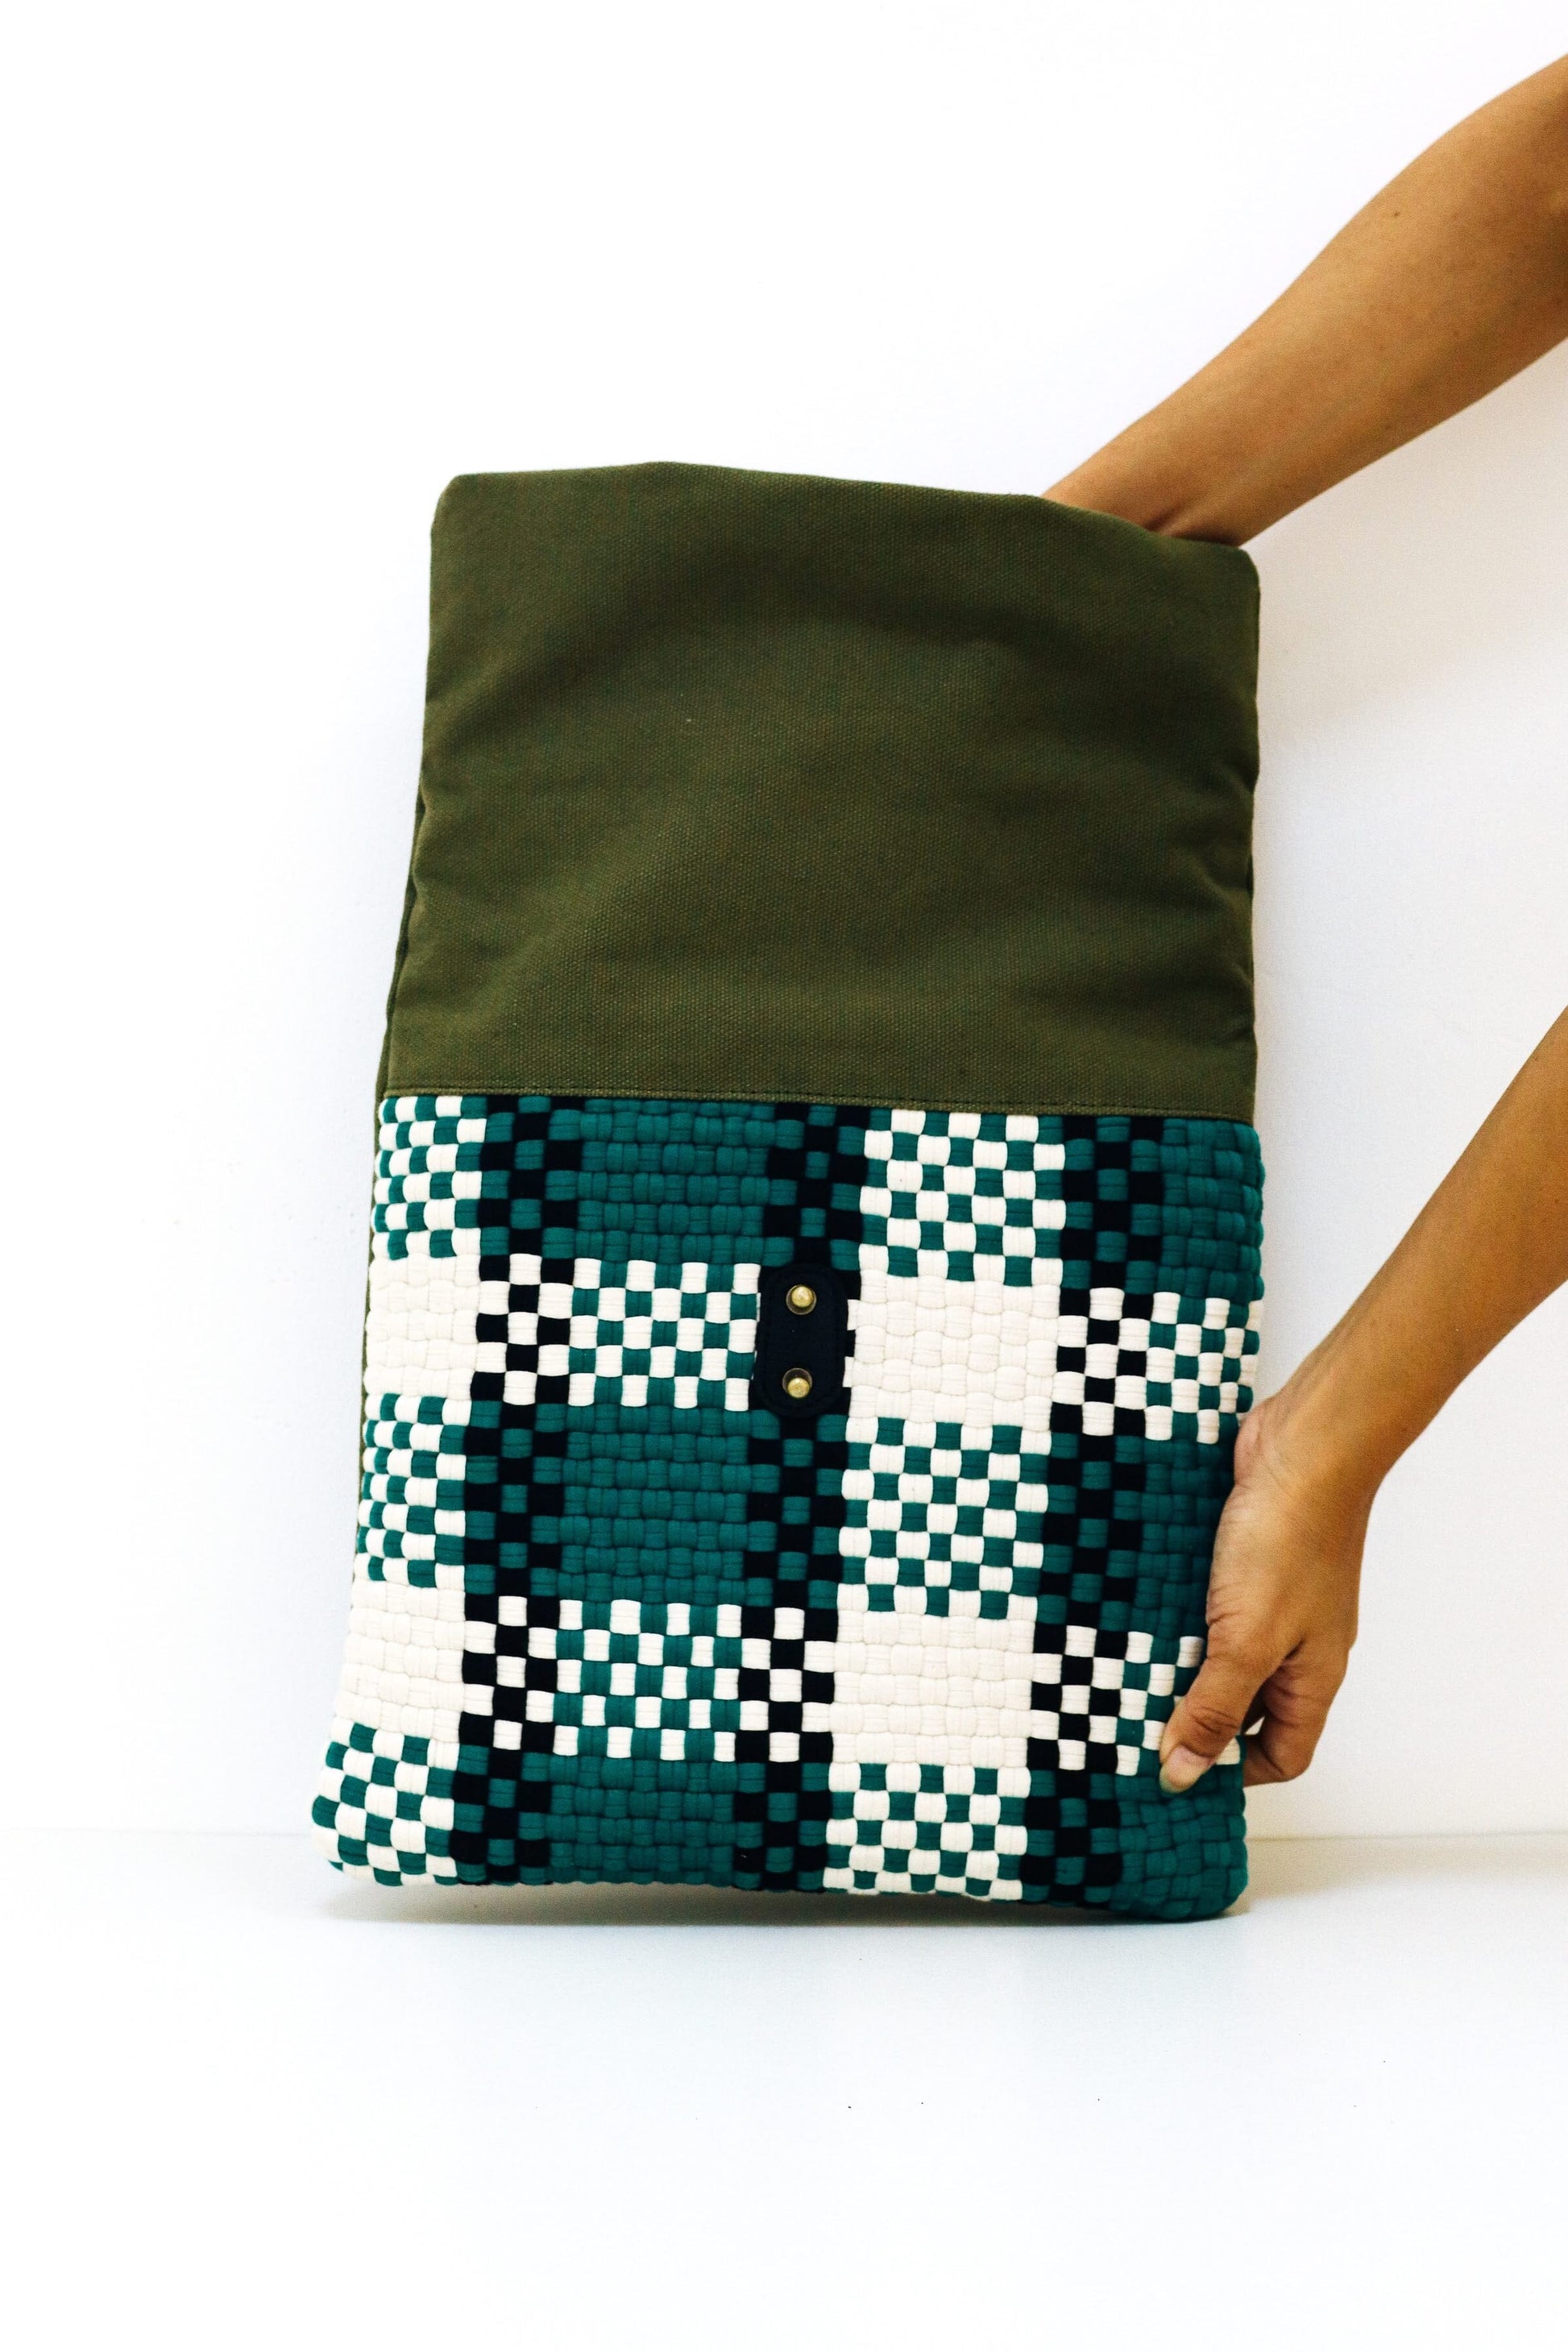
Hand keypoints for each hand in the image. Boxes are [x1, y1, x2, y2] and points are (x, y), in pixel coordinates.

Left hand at [1158, 1388, 1369, 1792]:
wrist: (1302, 1445)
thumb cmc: (1291, 1538)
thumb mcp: (1247, 1639)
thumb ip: (1215, 1705)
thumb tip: (1184, 1772)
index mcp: (1312, 1677)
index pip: (1281, 1754)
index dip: (1233, 1771)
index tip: (1172, 1771)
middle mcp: (1296, 1644)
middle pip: (1245, 1705)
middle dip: (1193, 1715)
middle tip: (1129, 1721)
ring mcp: (1271, 1600)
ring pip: (1219, 1651)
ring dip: (1175, 1660)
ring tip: (1119, 1668)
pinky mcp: (1243, 1561)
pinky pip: (1205, 1603)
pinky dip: (1173, 1612)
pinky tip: (1134, 1611)